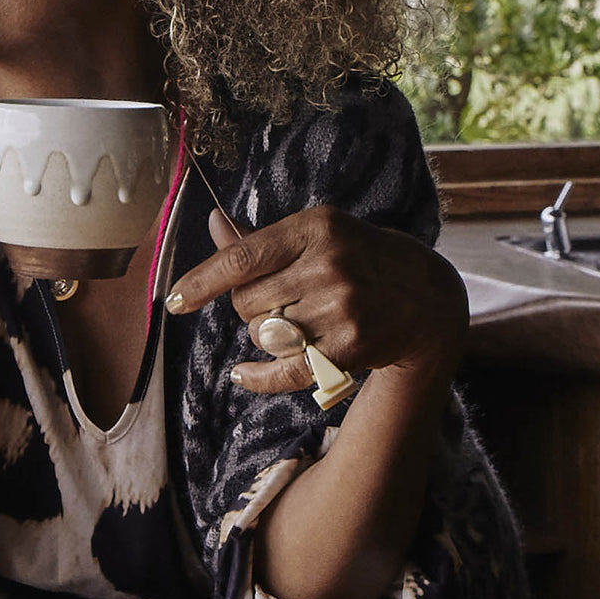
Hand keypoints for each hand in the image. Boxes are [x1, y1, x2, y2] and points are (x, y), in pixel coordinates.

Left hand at [165, 205, 467, 393]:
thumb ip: (259, 238)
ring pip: (263, 335)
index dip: (202, 281)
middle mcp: (328, 267)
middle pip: (247, 302)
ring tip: (295, 322)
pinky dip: (258, 376)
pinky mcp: (350, 349)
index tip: (173, 302)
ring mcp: (341, 310)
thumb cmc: (357, 257)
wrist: (426, 295)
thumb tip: (211, 221)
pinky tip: (242, 374)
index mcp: (315, 229)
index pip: (242, 258)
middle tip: (276, 301)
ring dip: (265, 335)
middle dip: (248, 307)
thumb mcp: (316, 233)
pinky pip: (284, 371)